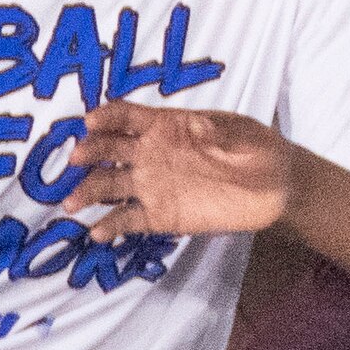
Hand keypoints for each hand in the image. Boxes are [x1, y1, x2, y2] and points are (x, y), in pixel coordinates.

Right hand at [71, 100, 291, 242]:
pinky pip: (129, 220)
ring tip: (72, 203)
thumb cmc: (258, 150)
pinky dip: (111, 226)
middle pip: (109, 148)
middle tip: (76, 160)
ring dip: (88, 192)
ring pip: (110, 185)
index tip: (91, 122)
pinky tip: (97, 233)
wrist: (277, 188)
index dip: (108, 117)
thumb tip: (199, 126)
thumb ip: (221, 133)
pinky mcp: (161, 216)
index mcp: (167, 125)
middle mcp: (151, 153)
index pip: (127, 116)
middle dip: (90, 152)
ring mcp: (153, 185)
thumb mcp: (244, 134)